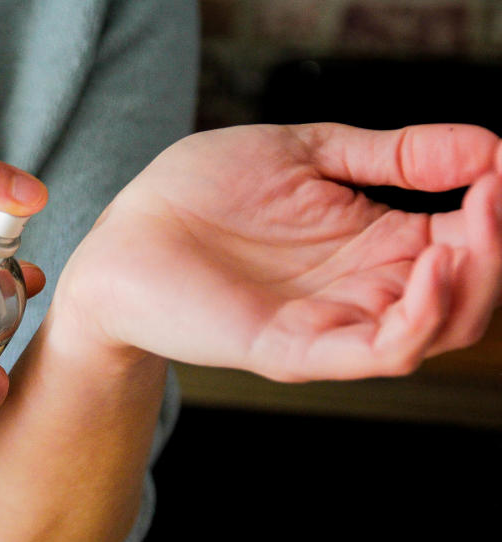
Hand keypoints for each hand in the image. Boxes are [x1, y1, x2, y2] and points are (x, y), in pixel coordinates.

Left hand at [55, 123, 501, 381]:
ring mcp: (331, 322)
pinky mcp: (295, 348)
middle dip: (497, 249)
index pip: (465, 242)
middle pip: (466, 293)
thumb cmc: (200, 193)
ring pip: (438, 327)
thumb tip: (489, 143)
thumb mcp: (306, 152)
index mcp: (370, 243)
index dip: (494, 210)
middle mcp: (361, 289)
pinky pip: (380, 351)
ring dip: (474, 281)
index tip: (499, 168)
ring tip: (475, 228)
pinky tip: (434, 262)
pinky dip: (421, 315)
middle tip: (498, 196)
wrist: (124, 235)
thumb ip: (392, 155)